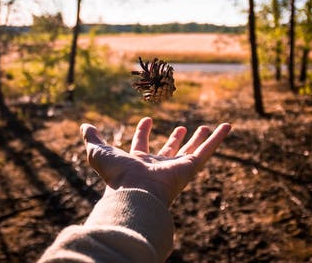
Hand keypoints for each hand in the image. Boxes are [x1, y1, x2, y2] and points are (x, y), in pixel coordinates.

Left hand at [80, 117, 230, 205]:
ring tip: (206, 127)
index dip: (143, 132)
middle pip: (170, 151)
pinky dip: (218, 138)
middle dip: (176, 140)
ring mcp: (176, 167)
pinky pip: (208, 150)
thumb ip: (92, 139)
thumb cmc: (116, 175)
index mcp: (138, 162)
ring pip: (191, 151)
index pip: (142, 145)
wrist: (135, 192)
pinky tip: (227, 126)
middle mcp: (158, 166)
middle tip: (181, 129)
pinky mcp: (191, 168)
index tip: (147, 119)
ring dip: (199, 139)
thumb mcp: (98, 152)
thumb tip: (84, 127)